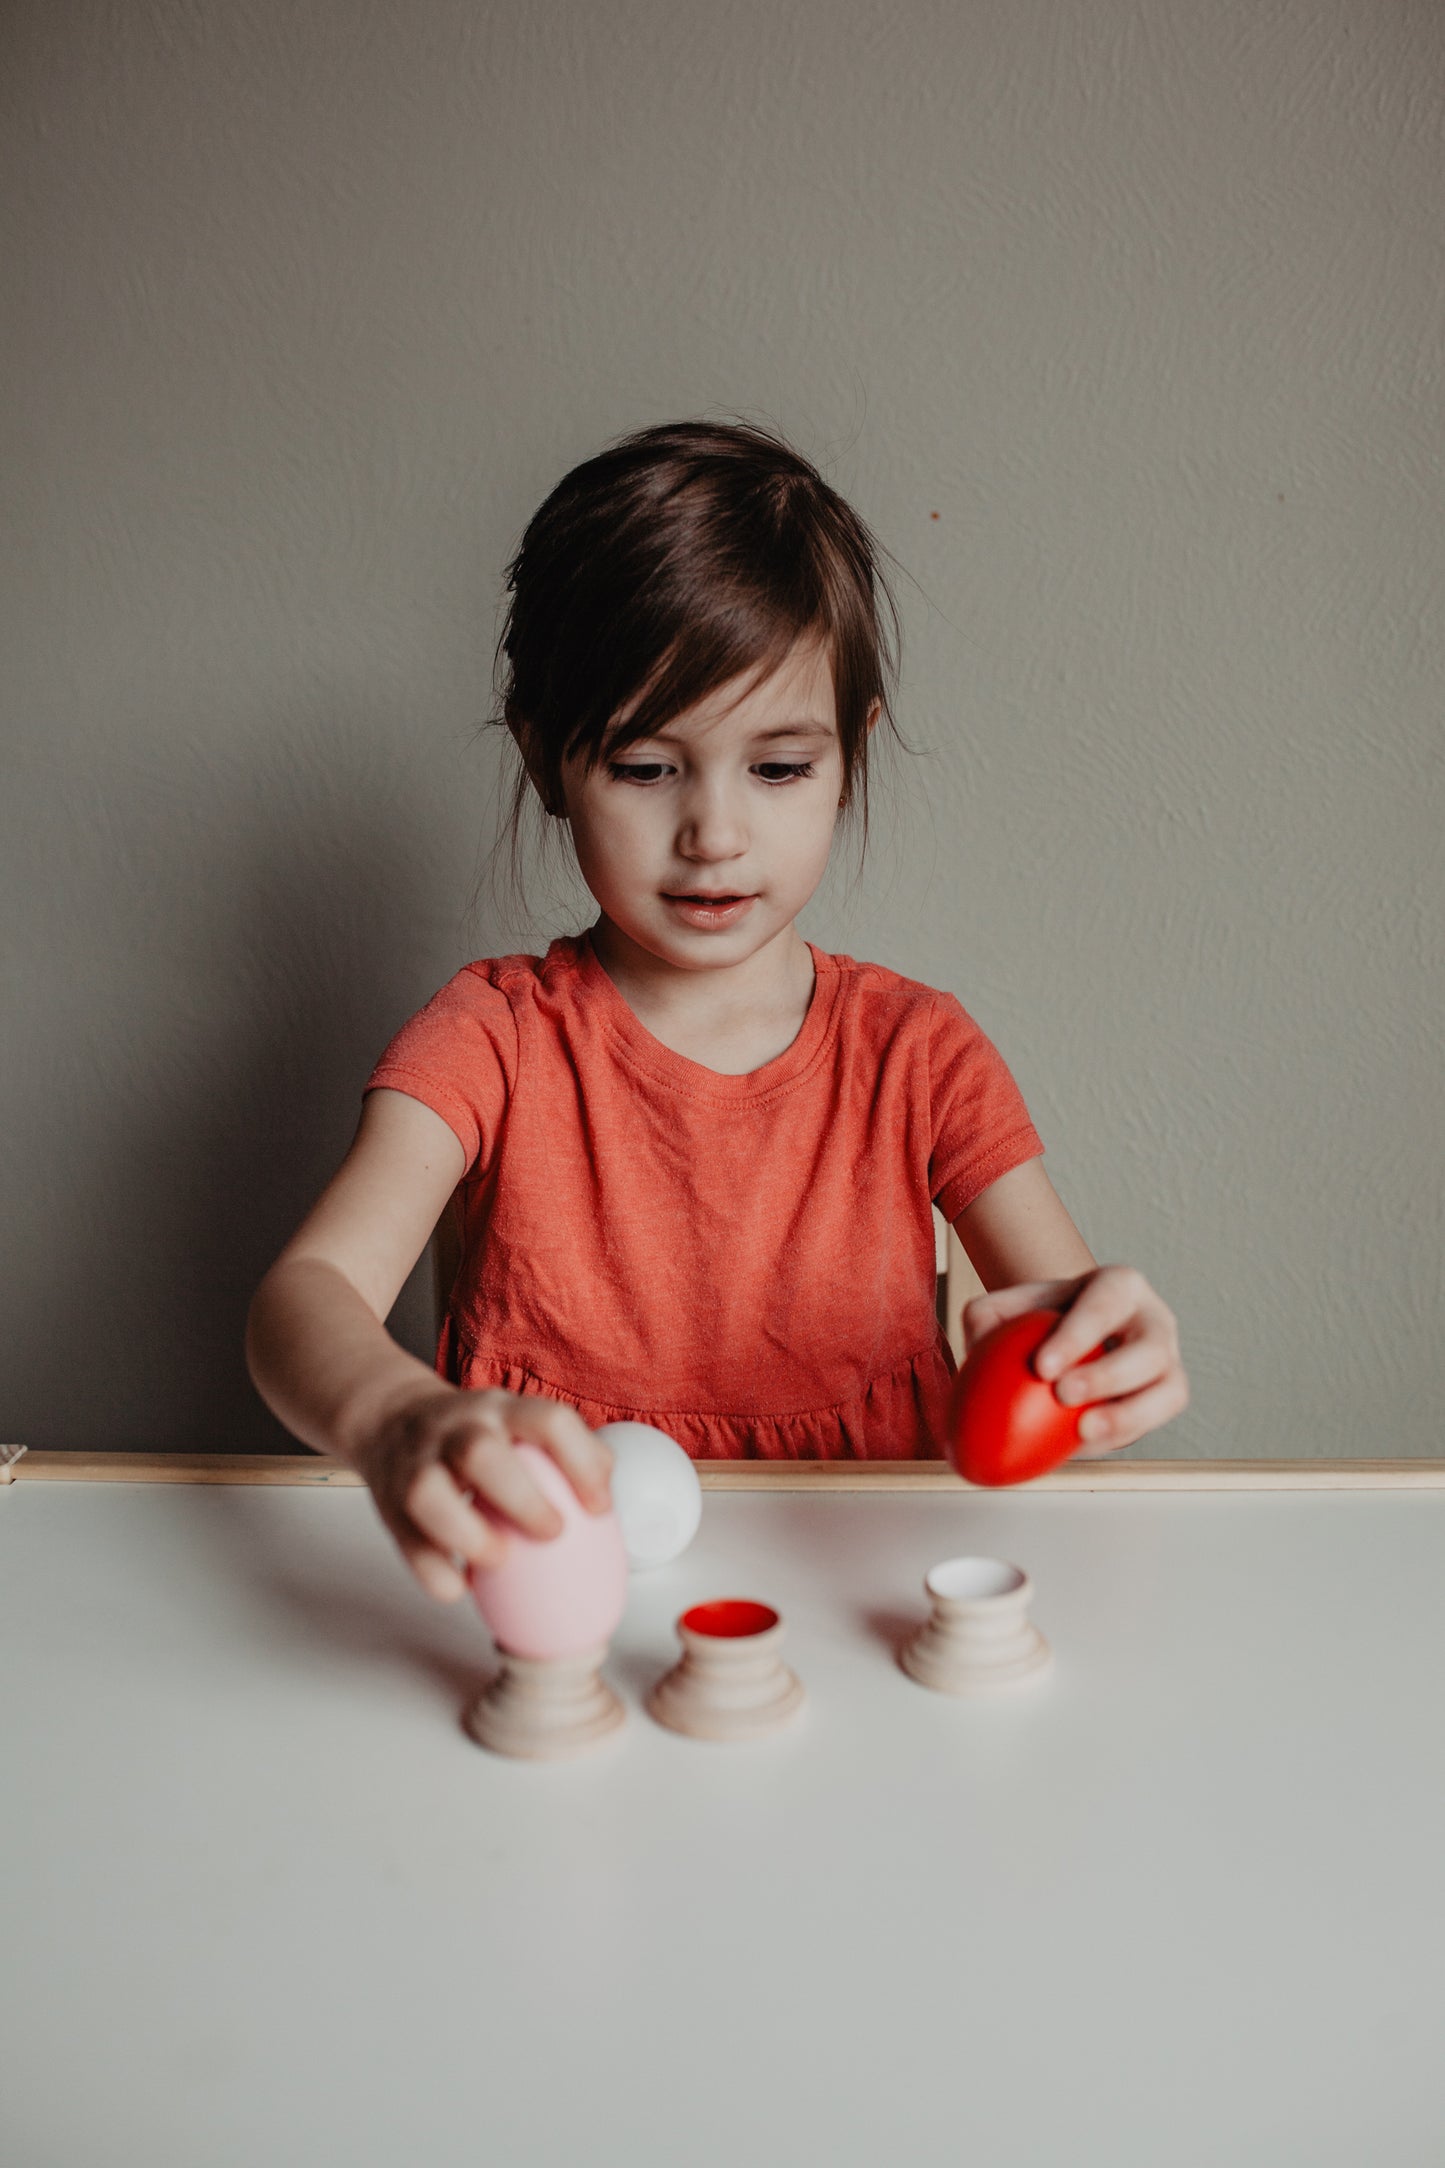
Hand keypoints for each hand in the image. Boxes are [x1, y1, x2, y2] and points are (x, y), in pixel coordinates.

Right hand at [348, 1383, 615, 1601]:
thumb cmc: (471, 1433)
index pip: (548, 1420)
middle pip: (481, 1452)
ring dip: (469, 1535)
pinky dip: (435, 1572)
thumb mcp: (516, 1421)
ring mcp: (417, 1464)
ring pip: (429, 1493)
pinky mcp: (388, 1503)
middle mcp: (457, 1429)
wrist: (388, 1419)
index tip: (600, 1508)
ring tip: (500, 1561)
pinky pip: (405, 1542)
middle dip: (522, 1499)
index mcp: (501, 1409)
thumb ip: (561, 1452)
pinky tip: (462, 1586)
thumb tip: (607, 1499)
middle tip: (553, 1534)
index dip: (581, 1462)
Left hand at [962, 1264, 1187, 1458]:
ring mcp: (1169, 1360)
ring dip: (1128, 1416)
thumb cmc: (1037, 1320)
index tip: (1041, 1367)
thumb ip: (986, 1317)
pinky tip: (1081, 1447)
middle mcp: (1154, 1320)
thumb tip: (978, 1343)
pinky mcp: (1169, 1397)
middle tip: (1063, 1396)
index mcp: (1120, 1285)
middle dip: (1108, 1375)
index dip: (1077, 1336)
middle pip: (1148, 1348)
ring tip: (1082, 1434)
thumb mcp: (1008, 1307)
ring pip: (1169, 1391)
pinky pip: (1154, 1422)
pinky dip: (1121, 1437)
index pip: (1103, 1304)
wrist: (1075, 1338)